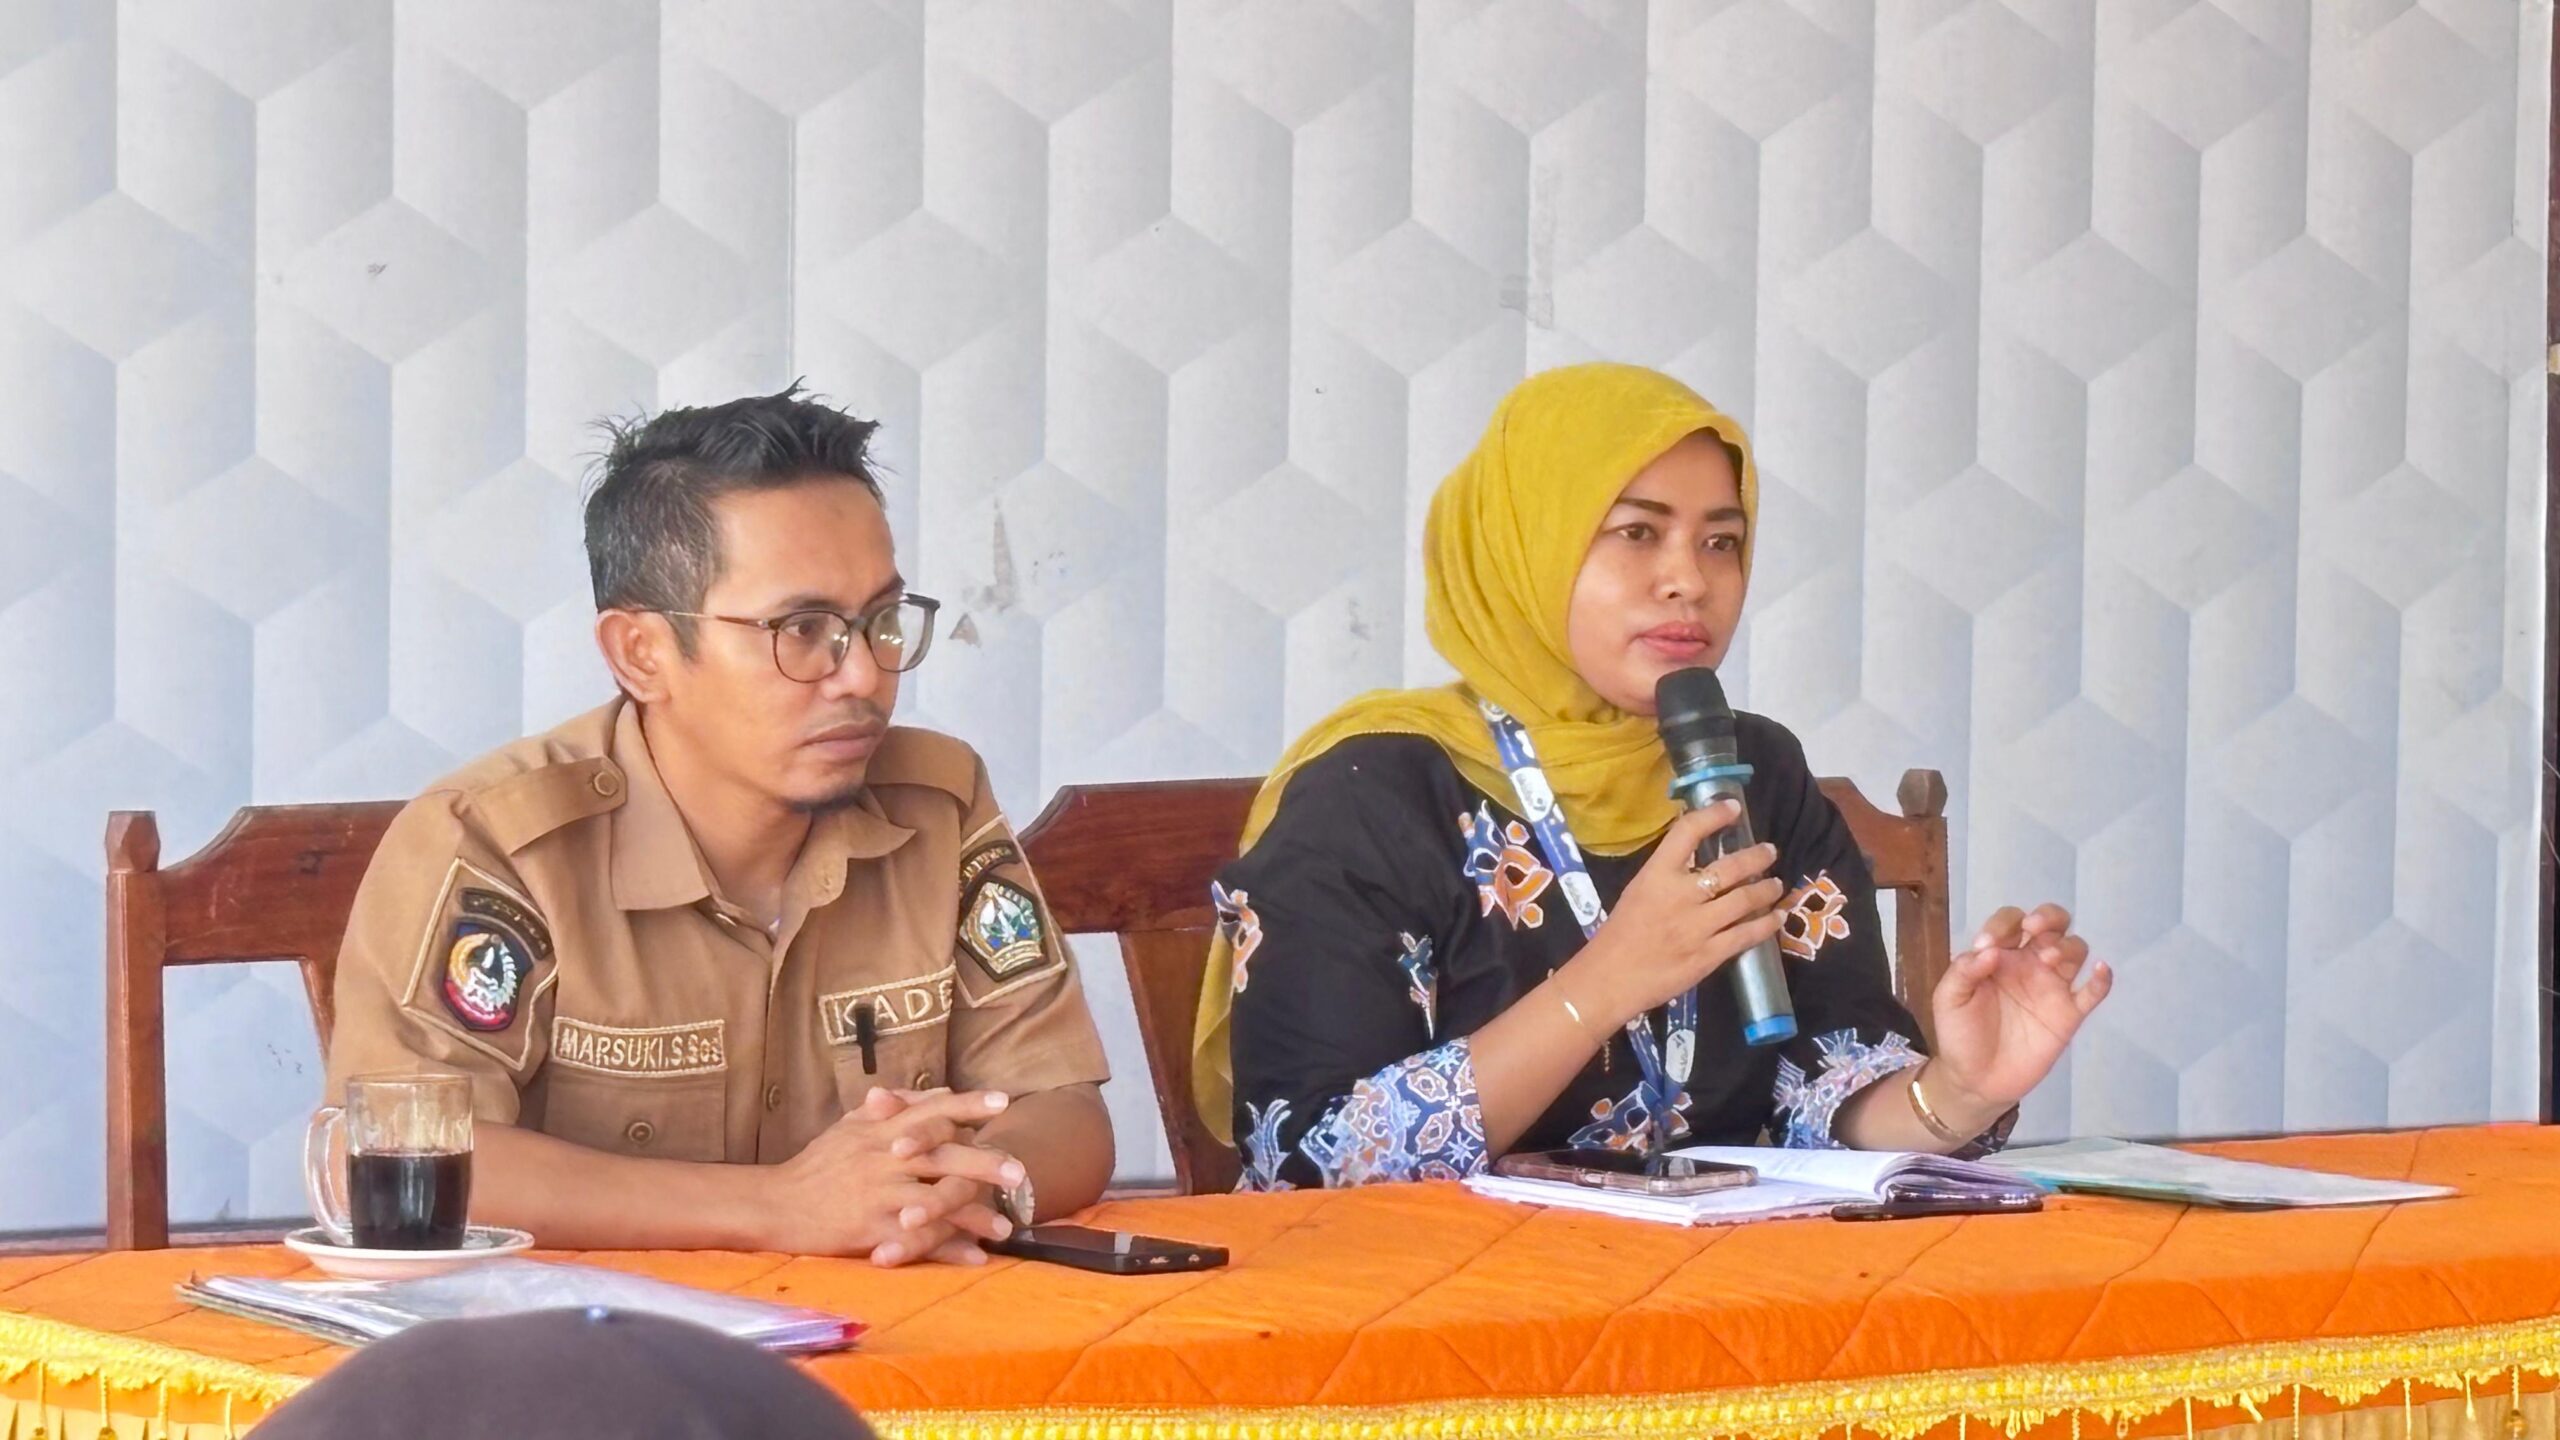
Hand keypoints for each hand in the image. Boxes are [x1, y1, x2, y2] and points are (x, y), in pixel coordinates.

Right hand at [762, 1086, 1025, 1264]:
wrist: (775, 1205)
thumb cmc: (817, 1164)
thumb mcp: (852, 1125)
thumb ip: (897, 1107)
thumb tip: (941, 1092)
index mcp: (880, 1129)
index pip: (931, 1110)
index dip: (967, 1104)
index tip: (1004, 1101)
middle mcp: (883, 1158)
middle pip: (942, 1156)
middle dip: (984, 1164)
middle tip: (1020, 1174)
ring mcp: (878, 1195)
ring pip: (935, 1202)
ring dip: (973, 1216)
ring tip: (1004, 1229)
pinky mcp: (871, 1230)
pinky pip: (917, 1241)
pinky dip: (947, 1250)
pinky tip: (974, 1258)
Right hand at [1562, 800, 1785, 1028]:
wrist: (1609, 979)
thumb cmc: (1619, 934)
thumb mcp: (1638, 891)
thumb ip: (1668, 876)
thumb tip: (1700, 861)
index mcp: (1656, 875)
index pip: (1688, 833)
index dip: (1714, 815)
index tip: (1733, 808)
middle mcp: (1680, 895)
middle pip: (1729, 867)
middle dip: (1756, 856)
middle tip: (1770, 851)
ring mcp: (1698, 926)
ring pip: (1745, 900)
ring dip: (1767, 889)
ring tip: (1777, 884)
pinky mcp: (1709, 955)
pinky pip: (1747, 935)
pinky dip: (1767, 924)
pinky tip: (1777, 918)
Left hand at [1927, 904, 2112, 1116]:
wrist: (1975, 1080)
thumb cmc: (1960, 1034)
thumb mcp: (1948, 999)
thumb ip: (1963, 971)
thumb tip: (1990, 950)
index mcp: (2000, 955)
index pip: (2011, 921)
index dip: (2003, 924)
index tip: (1987, 947)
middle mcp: (2030, 964)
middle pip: (2053, 925)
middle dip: (2048, 916)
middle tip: (2033, 928)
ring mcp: (2052, 987)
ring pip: (2075, 950)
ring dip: (2067, 946)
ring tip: (2048, 959)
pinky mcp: (2069, 1015)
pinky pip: (2094, 992)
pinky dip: (2103, 979)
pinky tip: (2100, 969)